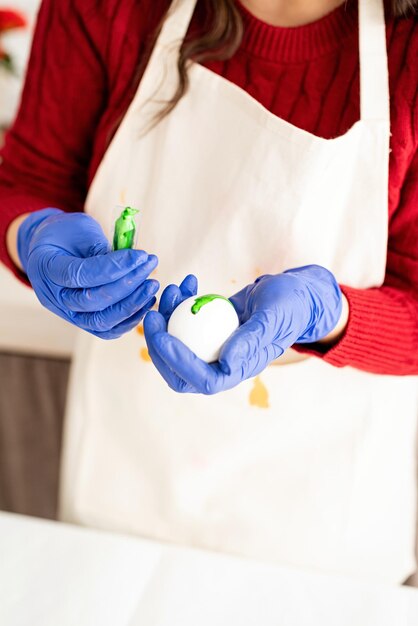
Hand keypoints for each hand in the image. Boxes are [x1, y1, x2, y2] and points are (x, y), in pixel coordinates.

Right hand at [18, 208, 158, 338]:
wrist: (50, 249)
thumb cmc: (65, 234)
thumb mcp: (79, 229)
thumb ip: (100, 248)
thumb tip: (131, 263)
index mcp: (47, 268)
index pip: (81, 275)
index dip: (114, 267)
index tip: (140, 256)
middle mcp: (54, 297)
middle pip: (92, 301)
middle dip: (127, 285)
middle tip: (149, 267)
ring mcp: (67, 314)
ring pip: (101, 322)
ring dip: (131, 305)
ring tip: (151, 285)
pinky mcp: (82, 322)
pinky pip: (107, 330)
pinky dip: (128, 319)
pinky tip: (145, 301)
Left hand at [144, 266, 341, 393]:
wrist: (295, 294)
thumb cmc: (290, 306)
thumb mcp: (273, 317)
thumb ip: (252, 340)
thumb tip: (227, 364)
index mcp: (239, 368)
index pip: (202, 379)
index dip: (177, 362)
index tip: (162, 336)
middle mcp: (223, 362)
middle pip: (179, 369)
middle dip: (159, 345)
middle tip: (152, 316)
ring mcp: (213, 346)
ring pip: (178, 342)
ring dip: (167, 318)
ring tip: (172, 289)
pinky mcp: (208, 329)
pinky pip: (185, 322)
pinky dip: (179, 303)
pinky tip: (185, 283)